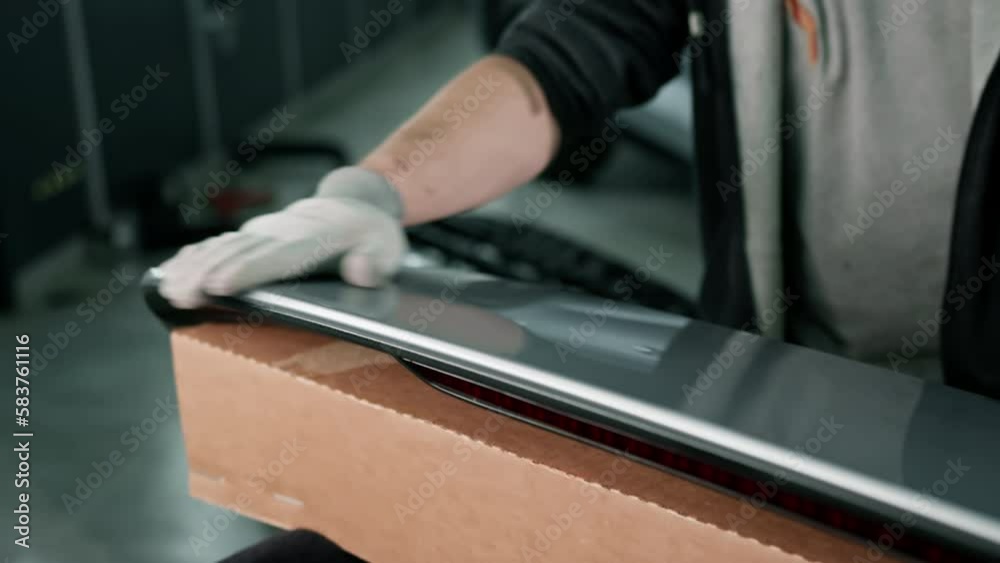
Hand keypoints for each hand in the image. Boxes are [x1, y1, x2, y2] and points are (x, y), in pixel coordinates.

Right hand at [157, 167, 407, 308]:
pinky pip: (219, 245)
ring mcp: (264, 232)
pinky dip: (194, 258)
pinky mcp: (253, 236)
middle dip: (208, 273)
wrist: (352, 202)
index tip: (221, 284)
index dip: (248, 270)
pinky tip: (171, 273)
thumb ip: (377, 262)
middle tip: (181, 294)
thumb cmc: (372, 235)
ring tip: (170, 289)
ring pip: (223, 248)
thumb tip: (361, 271)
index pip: (277, 256)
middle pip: (240, 253)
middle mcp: (282, 232)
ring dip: (194, 268)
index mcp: (314, 238)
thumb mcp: (389, 248)